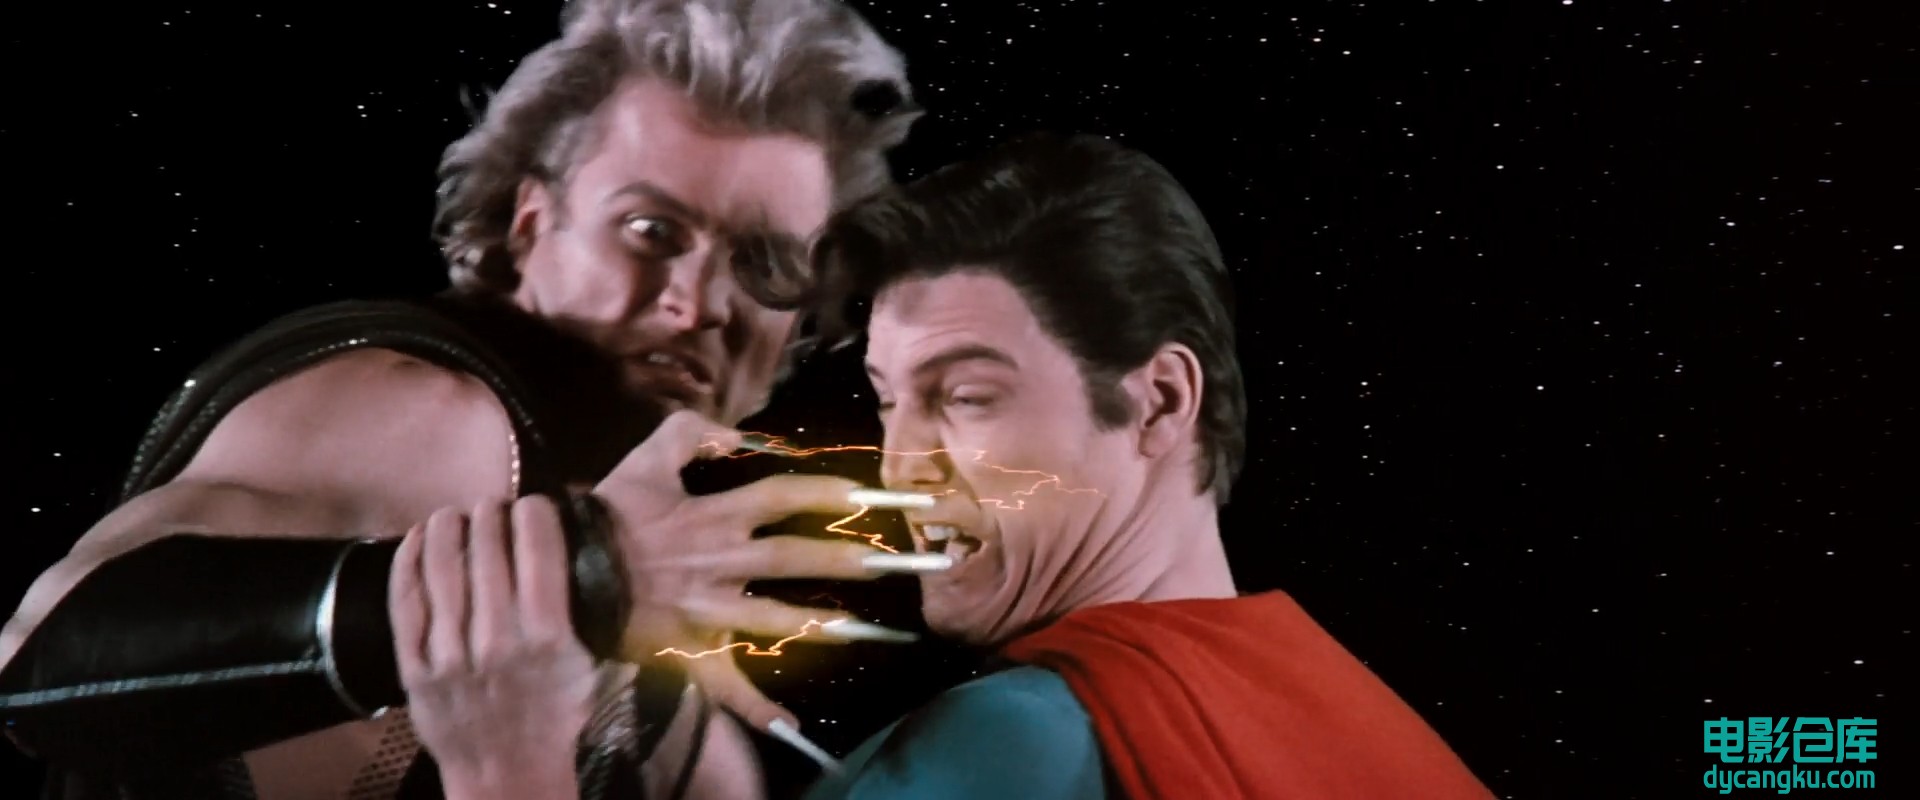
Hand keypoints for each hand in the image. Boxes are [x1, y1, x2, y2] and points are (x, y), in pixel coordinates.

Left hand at [391, 498, 597, 797]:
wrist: (507, 770)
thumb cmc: (554, 713)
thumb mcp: (589, 662)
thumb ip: (584, 609)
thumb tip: (581, 547)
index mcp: (548, 635)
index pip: (537, 544)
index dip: (534, 511)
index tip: (534, 506)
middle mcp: (497, 639)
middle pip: (487, 545)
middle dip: (491, 512)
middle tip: (493, 506)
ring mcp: (449, 653)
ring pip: (440, 563)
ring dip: (447, 525)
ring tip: (455, 514)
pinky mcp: (413, 666)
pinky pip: (404, 598)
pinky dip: (408, 558)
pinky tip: (418, 538)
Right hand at [593, 410, 946, 731]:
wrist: (558, 570)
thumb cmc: (607, 513)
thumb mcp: (647, 456)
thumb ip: (697, 432)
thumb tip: (745, 434)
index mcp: (713, 516)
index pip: (786, 497)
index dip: (832, 493)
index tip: (876, 494)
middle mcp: (720, 563)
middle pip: (798, 557)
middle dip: (854, 558)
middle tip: (905, 562)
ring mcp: (708, 611)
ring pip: (777, 620)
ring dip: (828, 627)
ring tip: (880, 633)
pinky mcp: (690, 651)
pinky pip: (728, 685)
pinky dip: (760, 708)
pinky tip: (797, 727)